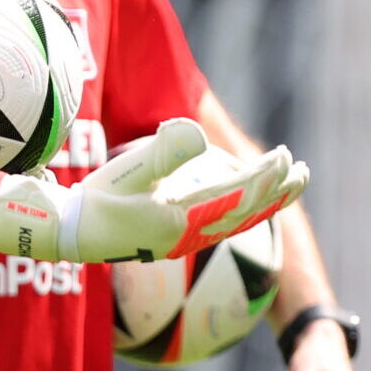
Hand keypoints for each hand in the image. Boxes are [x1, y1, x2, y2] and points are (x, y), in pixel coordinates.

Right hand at [0, 118, 307, 263]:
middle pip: (248, 214)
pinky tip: (251, 193)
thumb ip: (163, 152)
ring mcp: (185, 239)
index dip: (265, 177)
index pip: (237, 197)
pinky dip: (246, 207)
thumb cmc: (94, 199)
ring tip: (292, 181)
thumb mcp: (126, 171)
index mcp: (182, 221)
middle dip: (280, 192)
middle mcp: (190, 235)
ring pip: (240, 220)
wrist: (66, 233)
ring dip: (269, 201)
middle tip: (303, 169)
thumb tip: (197, 131)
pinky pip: (223, 222)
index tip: (284, 156)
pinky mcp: (177, 236)